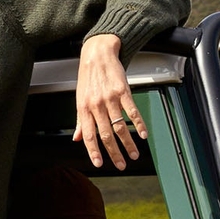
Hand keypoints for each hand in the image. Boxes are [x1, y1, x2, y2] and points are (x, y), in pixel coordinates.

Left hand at [73, 34, 146, 169]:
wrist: (97, 54)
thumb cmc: (88, 77)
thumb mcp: (80, 99)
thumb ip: (80, 121)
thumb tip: (77, 138)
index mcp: (84, 109)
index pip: (88, 135)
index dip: (93, 151)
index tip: (99, 163)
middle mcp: (96, 105)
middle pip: (106, 135)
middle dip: (114, 153)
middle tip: (121, 164)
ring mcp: (110, 99)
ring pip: (120, 126)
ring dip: (128, 143)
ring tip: (134, 154)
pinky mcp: (123, 91)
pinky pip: (132, 111)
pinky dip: (139, 124)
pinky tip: (143, 134)